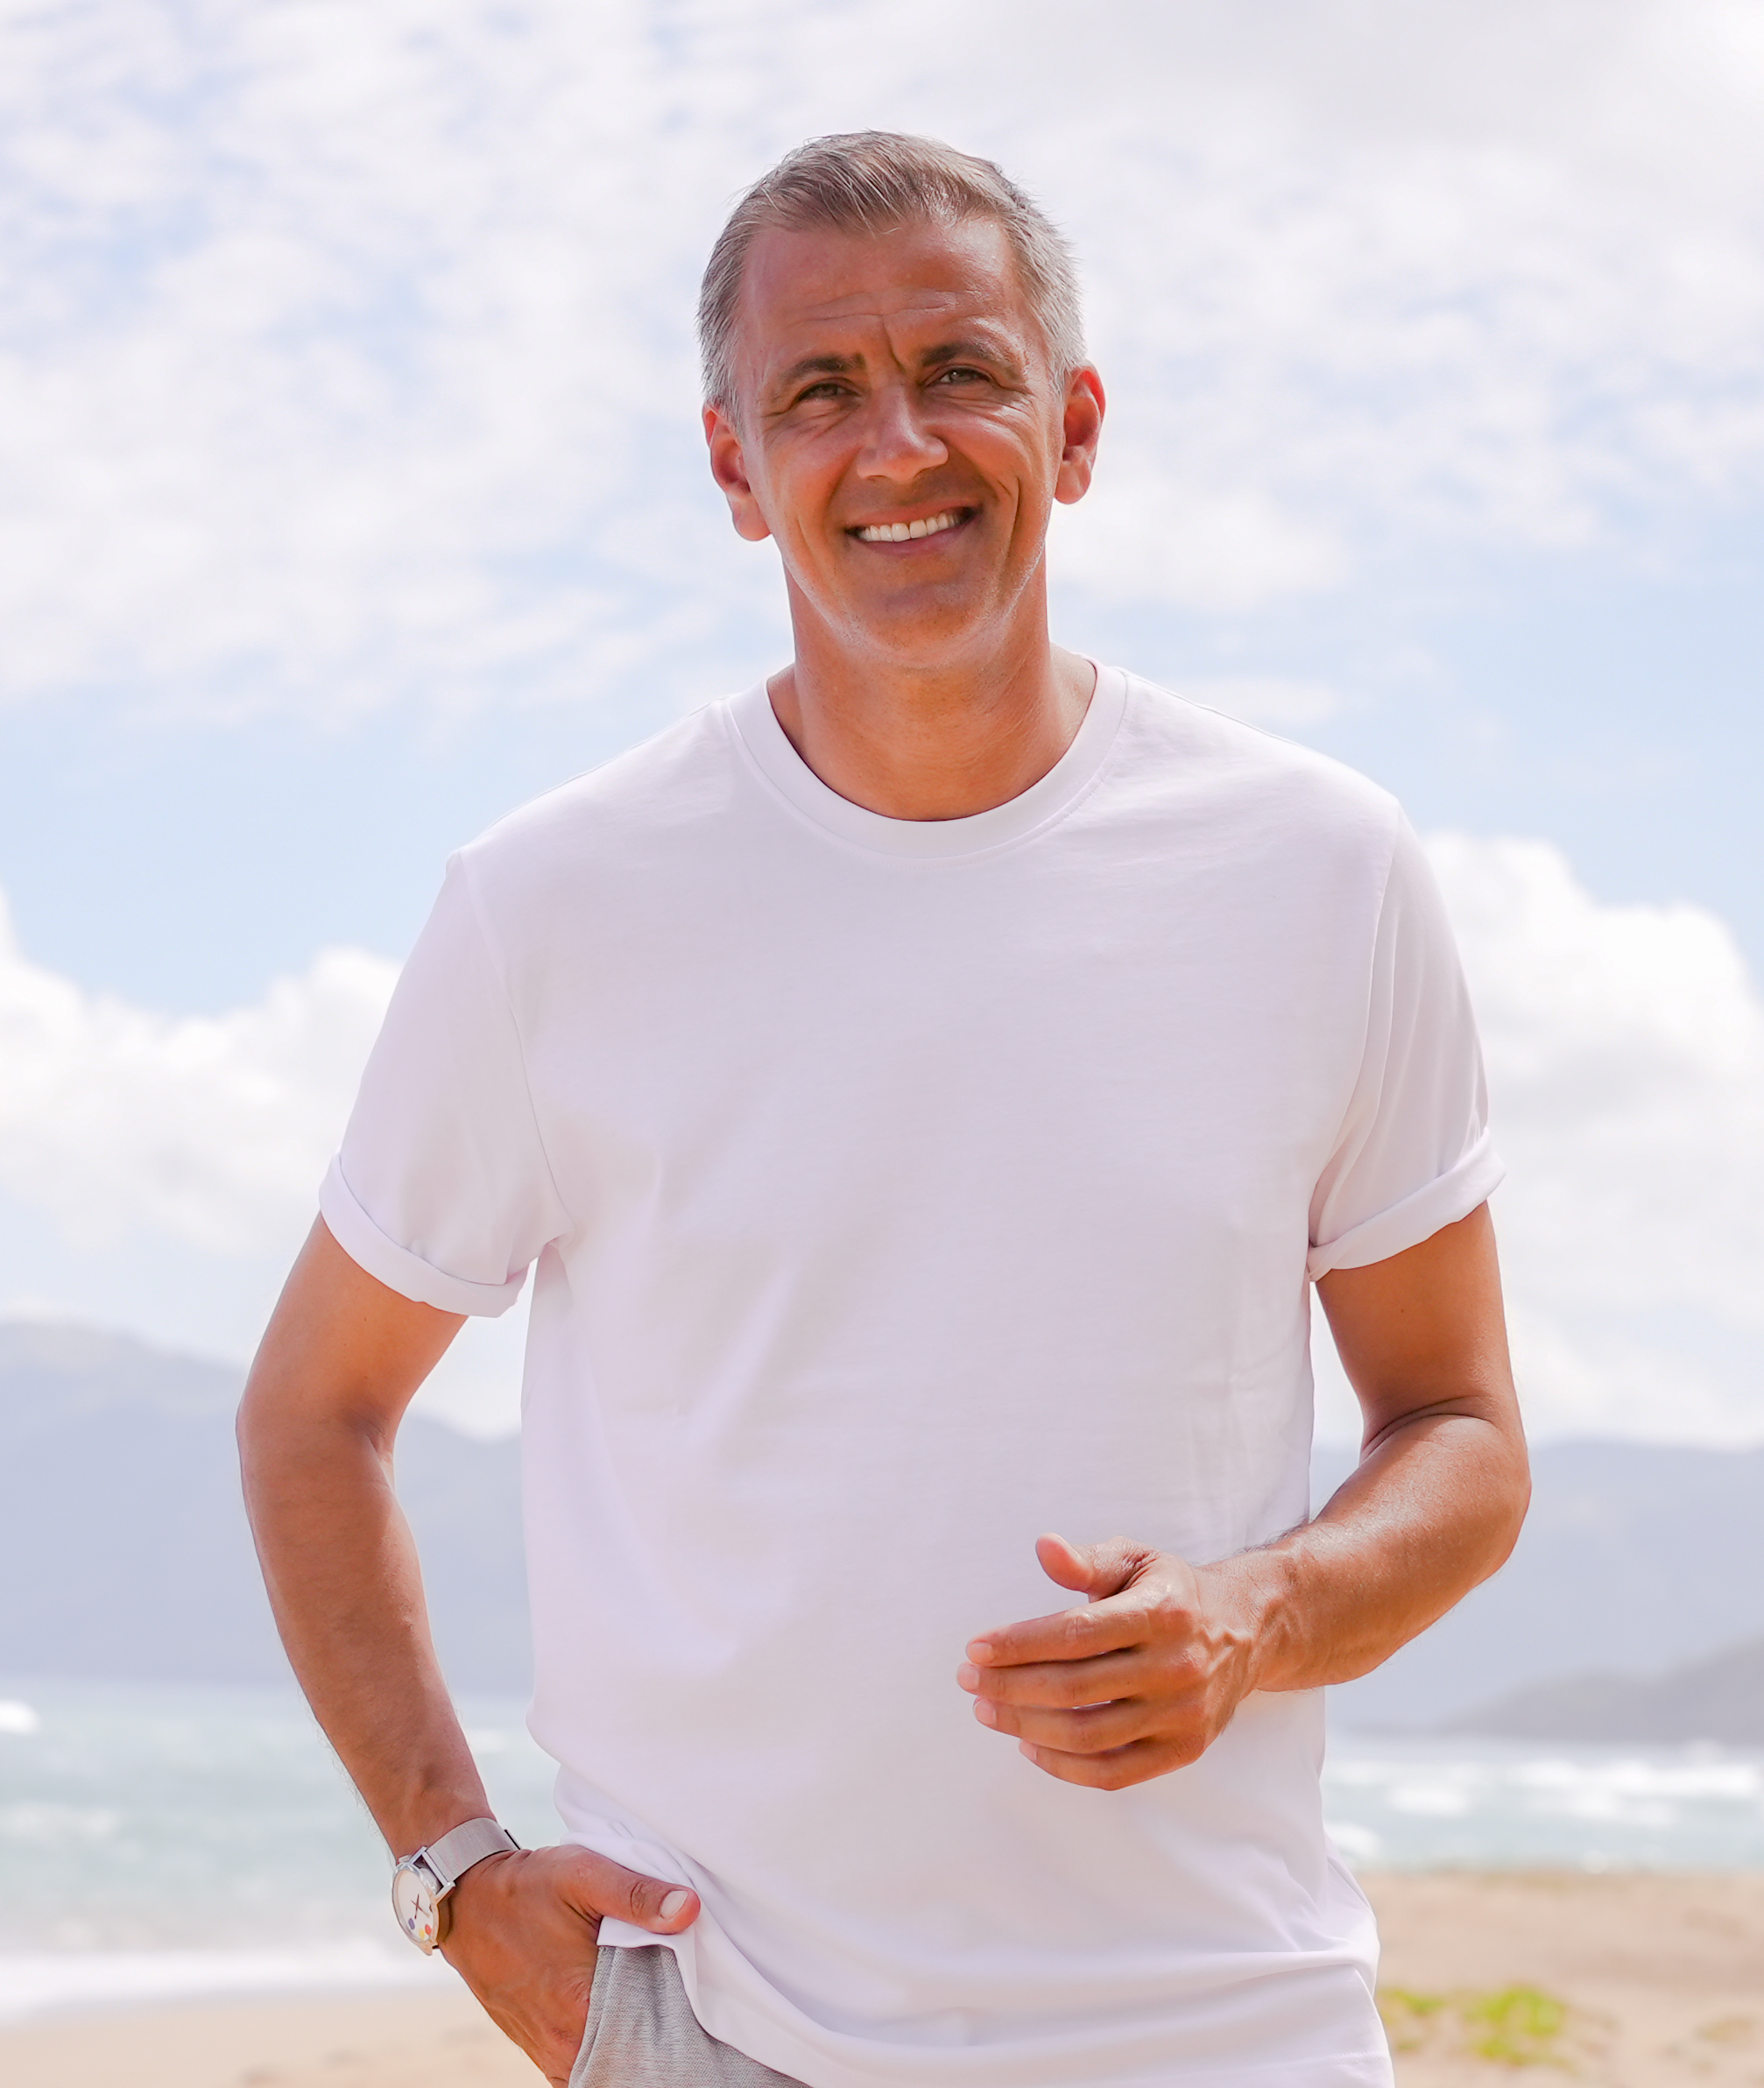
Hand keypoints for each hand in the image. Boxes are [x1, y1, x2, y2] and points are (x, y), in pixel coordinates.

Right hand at [441, 1845, 697, 2084]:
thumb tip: (689, 1909)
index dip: (676, 2026)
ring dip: (628, 2045)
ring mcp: (545, 2048)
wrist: (465, 1899)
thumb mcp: (584, 1874)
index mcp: (578, 2006)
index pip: (646, 2040)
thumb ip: (638, 1894)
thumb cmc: (526, 1886)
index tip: (695, 2005)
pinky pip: (578, 2065)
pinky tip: (621, 2022)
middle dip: (655, 2042)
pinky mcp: (535, 2044)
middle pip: (627, 2060)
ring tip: (654, 2014)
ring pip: (602, 2066)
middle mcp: (561, 2040)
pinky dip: (602, 2050)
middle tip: (682, 2010)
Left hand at [956, 1534, 1266, 1789]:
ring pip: (1088, 1735)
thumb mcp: (1135, 1560)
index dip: (1019, 1644)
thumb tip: (1043, 1547)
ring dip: (1025, 1726)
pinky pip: (1113, 1774)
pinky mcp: (1184, 1750)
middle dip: (1009, 1687)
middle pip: (1074, 1689)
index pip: (1076, 1635)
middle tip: (968, 1680)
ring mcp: (1183, 1714)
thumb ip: (1086, 1560)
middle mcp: (1176, 1665)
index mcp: (1161, 1612)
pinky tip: (1029, 1744)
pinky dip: (1063, 1766)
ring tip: (987, 1710)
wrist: (1245, 1631)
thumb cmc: (1170, 1592)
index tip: (975, 1649)